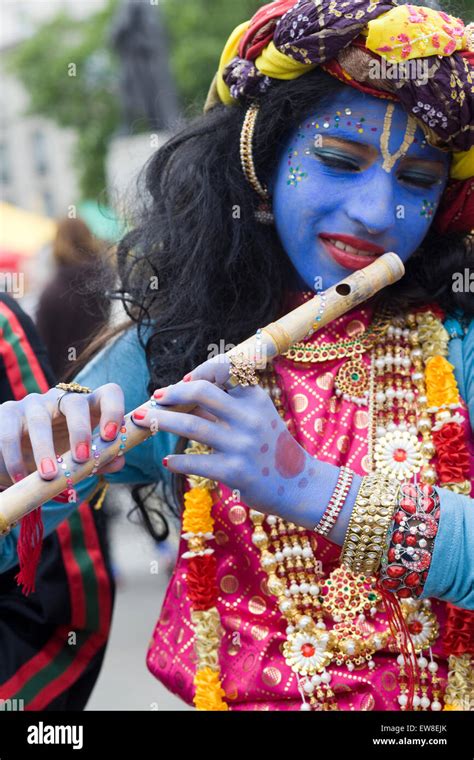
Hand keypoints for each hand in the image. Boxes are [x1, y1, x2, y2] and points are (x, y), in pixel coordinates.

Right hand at [0, 383, 126, 487]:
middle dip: (80, 430)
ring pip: (40, 420)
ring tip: (49, 476)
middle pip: (75, 402)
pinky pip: (9, 434)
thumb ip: (101, 460)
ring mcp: (33, 403)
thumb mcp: (80, 460)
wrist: (17, 460)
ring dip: (45, 449)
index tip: (111, 437)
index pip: (109, 393)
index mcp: (88, 407)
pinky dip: (14, 458)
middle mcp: (61, 399)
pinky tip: (20, 478)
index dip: (114, 410)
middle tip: (81, 459)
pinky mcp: (7, 412)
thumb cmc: (58, 456)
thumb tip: (119, 460)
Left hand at [131, 355, 339, 526]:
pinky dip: (176, 460)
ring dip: (162, 421)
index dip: (199, 371)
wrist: (298, 485)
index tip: (183, 381)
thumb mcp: (256, 418)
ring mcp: (241, 444)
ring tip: (145, 421)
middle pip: (201, 391)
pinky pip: (194, 461)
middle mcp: (249, 417)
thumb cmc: (270, 449)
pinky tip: (168, 460)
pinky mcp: (234, 471)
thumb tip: (183, 396)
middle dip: (171, 393)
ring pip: (191, 424)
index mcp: (255, 398)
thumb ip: (225, 406)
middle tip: (155, 398)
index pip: (223, 371)